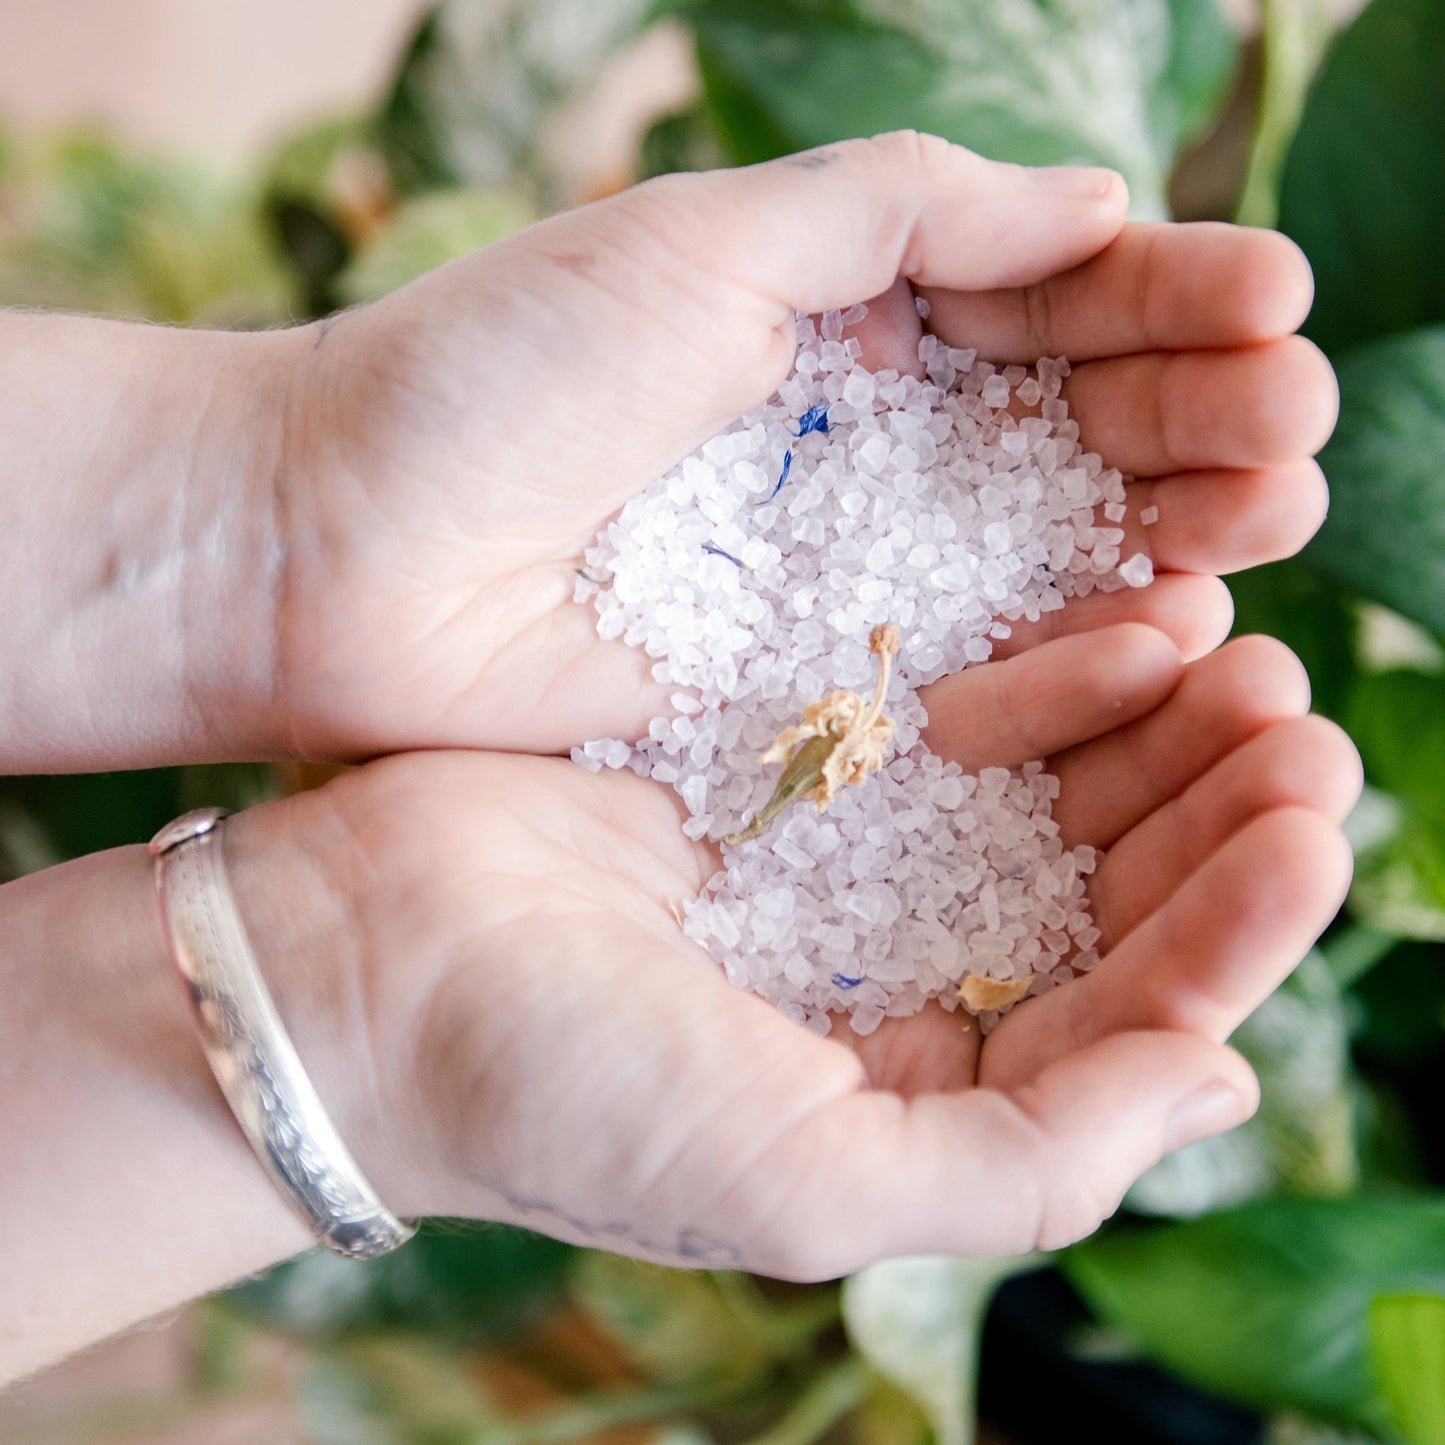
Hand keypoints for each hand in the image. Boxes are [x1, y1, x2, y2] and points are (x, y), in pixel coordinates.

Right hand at [228, 622, 1358, 1277]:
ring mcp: (849, 858)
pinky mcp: (790, 760)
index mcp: (923, 1086)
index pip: (1131, 1007)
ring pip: (1049, 786)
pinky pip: (952, 709)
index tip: (1309, 826)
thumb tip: (1219, 1091)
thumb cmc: (566, 1097)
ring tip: (1226, 643)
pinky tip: (1111, 621)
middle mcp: (904, 972)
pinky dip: (1041, 671)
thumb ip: (1024, 1163)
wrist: (366, 968)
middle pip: (1108, 887)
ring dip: (1147, 722)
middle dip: (1210, 804)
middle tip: (1287, 712)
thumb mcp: (805, 1185)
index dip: (1233, 923)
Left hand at [265, 132, 1335, 758]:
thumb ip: (901, 212)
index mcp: (836, 316)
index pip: (1042, 298)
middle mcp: (858, 444)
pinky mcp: (815, 687)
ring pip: (1048, 543)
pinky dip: (1077, 640)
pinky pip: (976, 661)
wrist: (344, 555)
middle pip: (1071, 421)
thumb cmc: (496, 377)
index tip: (1274, 308)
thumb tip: (1099, 208)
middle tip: (1292, 425)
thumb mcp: (704, 242)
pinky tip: (1163, 617)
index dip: (1166, 302)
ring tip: (1269, 512)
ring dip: (1171, 523)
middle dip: (1197, 413)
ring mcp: (844, 572)